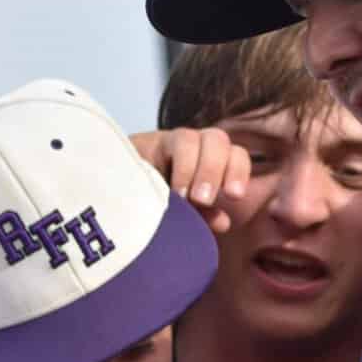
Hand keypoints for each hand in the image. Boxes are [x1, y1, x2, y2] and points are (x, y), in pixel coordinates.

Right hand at [129, 128, 249, 232]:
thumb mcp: (188, 213)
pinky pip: (152, 144)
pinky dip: (155, 165)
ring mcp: (168, 142)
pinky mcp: (141, 144)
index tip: (234, 195)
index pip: (236, 156)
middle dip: (212, 169)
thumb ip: (205, 216)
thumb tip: (223, 222)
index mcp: (214, 161)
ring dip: (188, 167)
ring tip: (180, 196)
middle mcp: (195, 146)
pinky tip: (152, 187)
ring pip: (187, 138)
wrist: (123, 194)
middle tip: (202, 199)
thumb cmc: (165, 205)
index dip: (238, 171)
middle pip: (216, 140)